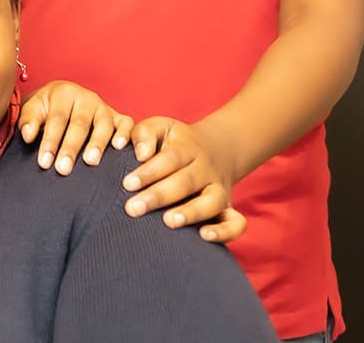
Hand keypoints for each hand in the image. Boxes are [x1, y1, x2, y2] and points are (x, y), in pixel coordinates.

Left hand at [19, 79, 133, 173]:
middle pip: (79, 124)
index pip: (57, 119)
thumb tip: (28, 136)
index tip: (44, 162)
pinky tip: (119, 148)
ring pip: (103, 124)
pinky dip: (125, 134)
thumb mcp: (33, 109)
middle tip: (63, 169)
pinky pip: (126, 123)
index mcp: (64, 93)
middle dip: (70, 148)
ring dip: (97, 143)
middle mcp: (86, 98)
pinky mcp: (117, 116)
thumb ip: (29, 121)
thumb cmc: (46, 108)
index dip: (50, 141)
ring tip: (90, 161)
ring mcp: (104, 107)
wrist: (61, 99)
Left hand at [123, 115, 245, 241]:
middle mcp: (206, 169)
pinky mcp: (228, 209)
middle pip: (186, 182)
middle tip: (133, 208)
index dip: (149, 172)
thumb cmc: (174, 141)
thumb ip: (145, 134)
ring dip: (191, 213)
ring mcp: (219, 189)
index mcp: (188, 147)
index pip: (169, 159)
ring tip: (169, 222)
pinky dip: (225, 232)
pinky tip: (204, 236)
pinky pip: (236, 223)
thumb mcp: (160, 127)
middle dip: (159, 196)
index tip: (127, 184)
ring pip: (211, 202)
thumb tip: (141, 154)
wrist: (216, 147)